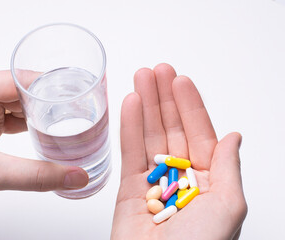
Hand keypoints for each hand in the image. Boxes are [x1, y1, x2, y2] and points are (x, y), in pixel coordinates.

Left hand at [0, 71, 87, 215]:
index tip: (75, 95)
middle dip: (48, 104)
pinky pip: (13, 120)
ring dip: (40, 116)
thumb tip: (73, 174)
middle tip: (77, 113)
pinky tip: (45, 133)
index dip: (49, 87)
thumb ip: (34, 175)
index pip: (19, 80)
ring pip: (19, 106)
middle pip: (22, 92)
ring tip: (67, 123)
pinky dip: (30, 127)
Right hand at [111, 64, 246, 238]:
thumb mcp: (227, 206)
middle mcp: (181, 177)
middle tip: (156, 71)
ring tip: (140, 78)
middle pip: (171, 129)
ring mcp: (153, 181)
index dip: (190, 106)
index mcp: (208, 181)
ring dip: (145, 106)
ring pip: (149, 135)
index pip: (199, 133)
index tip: (180, 81)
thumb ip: (228, 168)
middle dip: (164, 99)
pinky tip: (130, 105)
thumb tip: (234, 138)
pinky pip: (130, 152)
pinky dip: (129, 127)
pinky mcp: (129, 188)